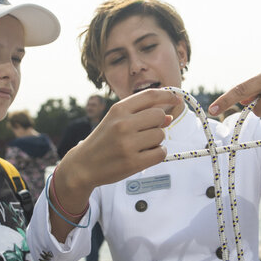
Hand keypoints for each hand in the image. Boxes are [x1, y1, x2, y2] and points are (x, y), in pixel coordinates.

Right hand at [59, 88, 180, 193]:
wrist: (84, 165)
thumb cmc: (103, 141)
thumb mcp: (116, 121)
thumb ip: (141, 115)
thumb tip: (169, 116)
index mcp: (118, 110)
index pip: (150, 96)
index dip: (168, 95)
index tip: (176, 98)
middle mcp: (123, 124)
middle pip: (159, 115)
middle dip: (159, 123)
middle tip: (147, 132)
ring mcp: (127, 144)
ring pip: (161, 135)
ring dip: (156, 141)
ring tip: (141, 146)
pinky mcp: (133, 162)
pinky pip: (160, 153)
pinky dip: (157, 154)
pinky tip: (145, 155)